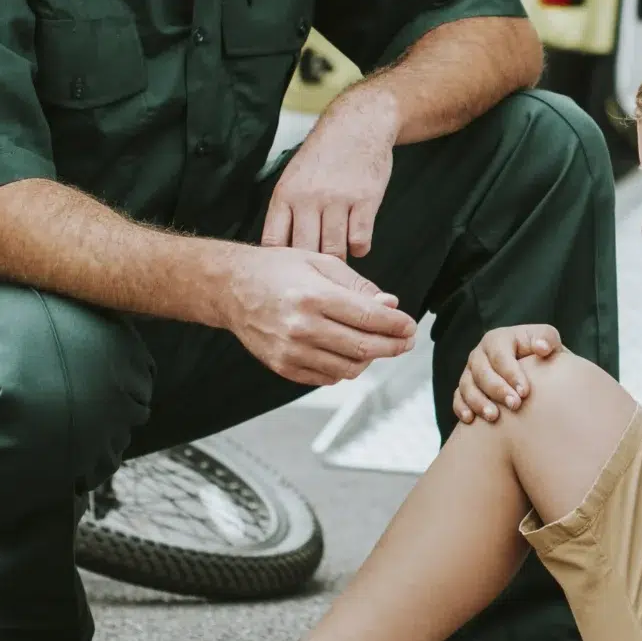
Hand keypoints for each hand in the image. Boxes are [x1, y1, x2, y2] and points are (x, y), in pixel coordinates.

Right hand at [223, 247, 416, 387]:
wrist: (230, 287)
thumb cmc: (276, 270)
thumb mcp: (320, 263)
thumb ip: (358, 286)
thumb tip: (390, 305)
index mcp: (314, 296)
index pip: (369, 318)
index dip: (397, 325)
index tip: (410, 326)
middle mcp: (302, 327)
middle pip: (363, 347)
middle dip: (392, 346)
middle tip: (406, 341)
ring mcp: (291, 351)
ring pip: (348, 368)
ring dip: (370, 360)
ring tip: (377, 346)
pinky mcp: (282, 366)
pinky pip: (326, 377)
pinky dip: (344, 369)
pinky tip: (348, 353)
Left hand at [264, 87, 397, 258]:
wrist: (358, 125)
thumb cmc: (324, 155)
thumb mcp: (294, 176)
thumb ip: (287, 210)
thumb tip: (280, 251)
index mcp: (285, 194)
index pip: (273, 241)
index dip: (280, 263)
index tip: (289, 269)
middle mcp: (309, 198)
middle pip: (304, 250)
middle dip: (312, 266)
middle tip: (318, 271)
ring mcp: (338, 199)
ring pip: (334, 249)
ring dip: (338, 259)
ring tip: (338, 256)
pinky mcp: (366, 200)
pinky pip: (360, 240)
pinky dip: (359, 248)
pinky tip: (357, 242)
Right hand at [453, 323, 561, 423]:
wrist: (534, 370)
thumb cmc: (542, 354)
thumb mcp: (547, 341)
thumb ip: (547, 339)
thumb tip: (542, 348)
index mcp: (498, 339)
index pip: (501, 356)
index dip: (511, 373)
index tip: (525, 392)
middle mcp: (480, 354)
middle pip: (482, 372)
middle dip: (497, 390)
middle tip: (515, 405)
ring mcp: (470, 372)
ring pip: (467, 386)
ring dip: (478, 402)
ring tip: (494, 417)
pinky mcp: (464, 389)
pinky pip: (457, 398)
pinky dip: (461, 408)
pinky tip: (470, 420)